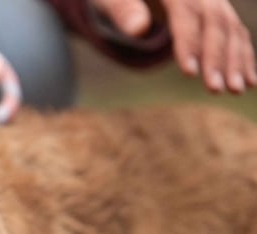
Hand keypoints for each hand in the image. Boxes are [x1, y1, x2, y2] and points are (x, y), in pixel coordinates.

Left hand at [91, 0, 256, 92]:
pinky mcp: (218, 14)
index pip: (185, 15)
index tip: (189, 73)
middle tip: (216, 89)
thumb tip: (138, 29)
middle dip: (217, 57)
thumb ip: (123, 10)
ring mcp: (213, 2)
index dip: (188, 43)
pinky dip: (245, 57)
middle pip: (214, 23)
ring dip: (236, 60)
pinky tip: (251, 81)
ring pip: (231, 29)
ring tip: (235, 90)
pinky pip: (236, 34)